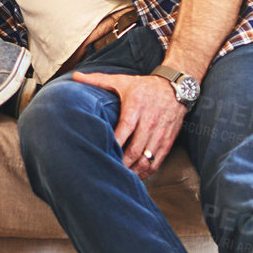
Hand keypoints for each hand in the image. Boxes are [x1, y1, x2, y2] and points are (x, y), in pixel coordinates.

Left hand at [71, 70, 185, 177]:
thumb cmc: (145, 86)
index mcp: (136, 106)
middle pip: (135, 148)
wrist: (176, 86)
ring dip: (133, 170)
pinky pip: (158, 160)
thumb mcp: (122, 80)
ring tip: (121, 176)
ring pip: (147, 158)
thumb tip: (76, 76)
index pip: (124, 129)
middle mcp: (150, 120)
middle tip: (109, 170)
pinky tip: (137, 175)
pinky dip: (147, 171)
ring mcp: (160, 132)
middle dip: (122, 163)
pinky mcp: (169, 140)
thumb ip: (98, 80)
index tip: (102, 153)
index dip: (114, 144)